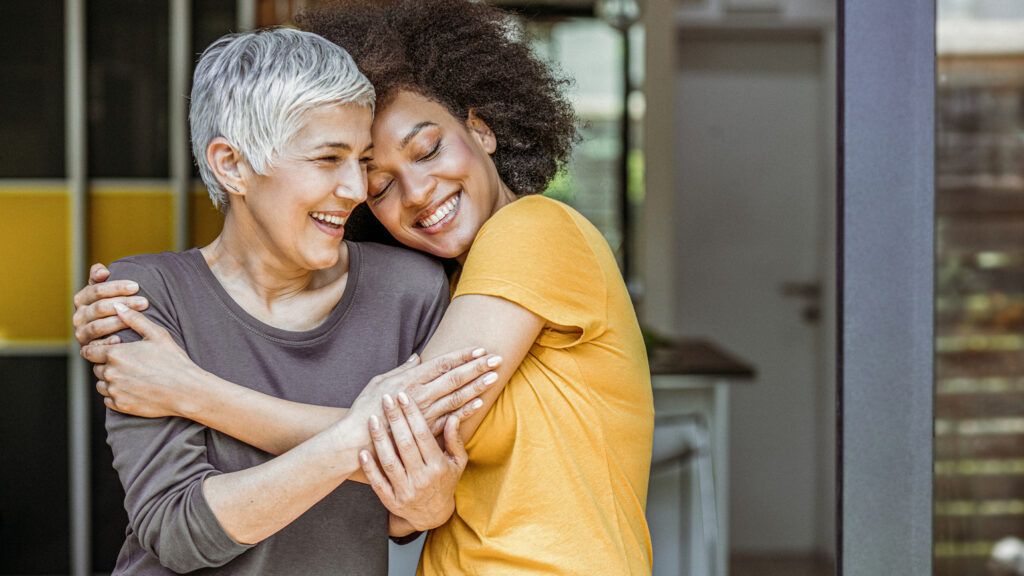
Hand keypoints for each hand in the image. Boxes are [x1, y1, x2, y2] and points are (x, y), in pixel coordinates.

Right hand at [72, 263, 149, 345]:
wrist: (110, 334)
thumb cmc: (112, 307)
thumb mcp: (105, 291)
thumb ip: (100, 278)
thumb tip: (101, 270)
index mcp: (82, 299)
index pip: (97, 290)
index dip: (116, 287)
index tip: (136, 286)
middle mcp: (78, 316)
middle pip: (100, 308)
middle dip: (124, 303)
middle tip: (144, 302)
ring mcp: (82, 333)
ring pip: (98, 326)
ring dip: (119, 322)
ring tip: (138, 318)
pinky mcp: (88, 348)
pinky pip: (96, 346)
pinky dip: (108, 342)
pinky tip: (121, 340)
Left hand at [81, 303, 204, 417]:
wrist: (186, 390)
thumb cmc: (174, 361)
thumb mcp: (157, 335)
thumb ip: (134, 319)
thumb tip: (118, 306)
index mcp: (115, 354)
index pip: (89, 351)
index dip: (97, 349)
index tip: (108, 349)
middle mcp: (110, 373)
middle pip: (96, 367)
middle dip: (106, 364)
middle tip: (127, 363)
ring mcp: (115, 391)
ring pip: (101, 384)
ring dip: (110, 380)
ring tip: (130, 376)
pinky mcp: (121, 406)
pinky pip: (109, 399)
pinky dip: (116, 394)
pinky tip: (133, 388)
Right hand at [349, 348, 500, 438]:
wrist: (358, 438)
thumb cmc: (365, 408)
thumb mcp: (379, 381)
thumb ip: (401, 369)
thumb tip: (417, 358)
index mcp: (410, 379)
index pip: (443, 363)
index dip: (463, 356)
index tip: (480, 349)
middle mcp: (421, 394)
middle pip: (455, 378)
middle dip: (477, 367)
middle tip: (496, 359)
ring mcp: (425, 412)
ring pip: (457, 396)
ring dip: (477, 386)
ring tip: (494, 378)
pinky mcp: (426, 429)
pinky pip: (450, 418)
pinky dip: (466, 410)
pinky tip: (479, 403)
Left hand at [360, 392, 473, 530]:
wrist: (433, 515)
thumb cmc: (445, 482)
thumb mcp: (457, 462)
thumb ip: (454, 440)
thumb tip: (453, 416)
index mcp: (438, 466)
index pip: (423, 435)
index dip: (412, 414)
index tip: (403, 396)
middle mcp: (422, 478)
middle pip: (405, 444)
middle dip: (395, 419)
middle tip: (386, 399)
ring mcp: (405, 491)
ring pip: (389, 462)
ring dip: (379, 439)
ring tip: (372, 418)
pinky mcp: (391, 501)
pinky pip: (377, 482)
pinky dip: (369, 467)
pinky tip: (362, 451)